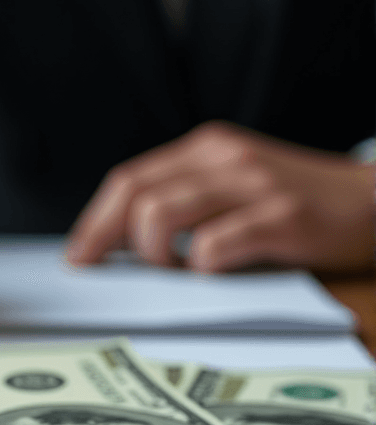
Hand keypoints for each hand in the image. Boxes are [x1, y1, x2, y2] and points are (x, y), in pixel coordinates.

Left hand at [67, 121, 375, 271]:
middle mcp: (224, 158)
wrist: (375, 201)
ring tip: (174, 274)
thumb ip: (190, 201)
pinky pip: (215, 245)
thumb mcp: (238, 186)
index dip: (96, 221)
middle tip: (113, 271)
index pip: (129, 179)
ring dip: (155, 255)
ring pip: (162, 215)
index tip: (78, 257)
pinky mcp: (282, 216)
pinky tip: (211, 276)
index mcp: (207, 148)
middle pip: (135, 195)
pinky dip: (200, 269)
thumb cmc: (300, 203)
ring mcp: (253, 184)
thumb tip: (127, 245)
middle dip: (110, 240)